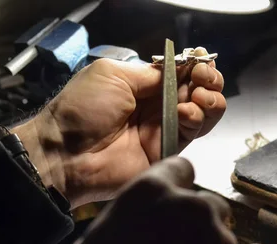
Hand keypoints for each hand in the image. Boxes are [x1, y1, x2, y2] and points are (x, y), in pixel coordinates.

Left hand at [13, 50, 225, 207]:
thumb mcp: (112, 74)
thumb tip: (178, 70)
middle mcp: (157, 106)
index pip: (180, 73)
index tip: (198, 58)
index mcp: (142, 86)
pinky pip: (194, 132)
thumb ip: (149, 73)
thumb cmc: (81, 110)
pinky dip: (197, 118)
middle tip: (201, 76)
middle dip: (207, 79)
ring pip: (204, 112)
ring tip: (197, 94)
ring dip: (209, 98)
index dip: (194, 65)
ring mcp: (163, 129)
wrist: (67, 153)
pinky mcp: (167, 151)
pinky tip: (185, 111)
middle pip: (198, 90)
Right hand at [63, 157, 269, 243]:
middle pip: (204, 202)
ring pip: (225, 232)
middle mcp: (191, 206)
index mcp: (150, 191)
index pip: (178, 168)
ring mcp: (221, 238)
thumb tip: (135, 222)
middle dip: (193, 222)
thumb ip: (122, 220)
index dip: (174, 186)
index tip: (171, 206)